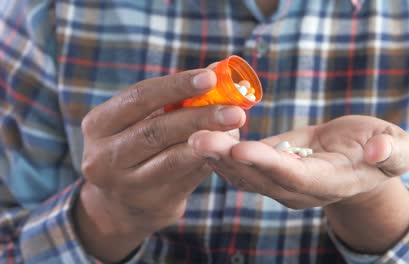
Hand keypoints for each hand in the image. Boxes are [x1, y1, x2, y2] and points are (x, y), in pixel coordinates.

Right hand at [76, 67, 245, 261]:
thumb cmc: (136, 147)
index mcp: (98, 125)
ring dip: (209, 140)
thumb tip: (217, 70)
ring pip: (173, 159)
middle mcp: (104, 157)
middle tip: (234, 110)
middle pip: (156, 131)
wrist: (121, 204)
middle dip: (200, 116)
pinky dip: (210, 159)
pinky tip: (228, 147)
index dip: (176, 86)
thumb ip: (172, 98)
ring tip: (236, 127)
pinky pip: (188, 178)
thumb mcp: (138, 121)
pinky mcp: (152, 204)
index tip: (210, 77)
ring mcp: (127, 185)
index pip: (138, 98)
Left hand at [188, 115, 408, 208]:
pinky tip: (199, 131)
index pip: (294, 177)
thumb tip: (379, 152)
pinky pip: (240, 163)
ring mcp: (279, 182)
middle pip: (257, 177)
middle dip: (227, 158)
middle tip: (196, 138)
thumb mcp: (397, 149)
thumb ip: (392, 151)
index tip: (241, 148)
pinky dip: (219, 150)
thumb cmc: (380, 152)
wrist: (358, 161)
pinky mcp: (267, 169)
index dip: (268, 164)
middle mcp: (297, 189)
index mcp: (328, 183)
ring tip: (189, 133)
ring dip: (215, 155)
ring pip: (242, 173)